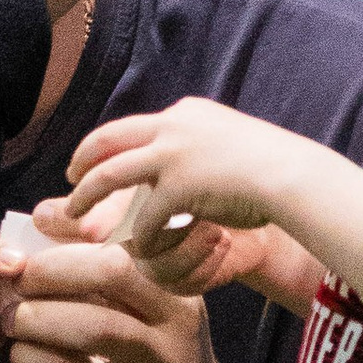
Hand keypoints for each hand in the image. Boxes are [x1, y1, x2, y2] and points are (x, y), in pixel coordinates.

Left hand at [2, 224, 236, 362]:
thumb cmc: (152, 353)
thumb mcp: (144, 306)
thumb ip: (101, 268)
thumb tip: (41, 222)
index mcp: (175, 279)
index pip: (124, 237)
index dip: (71, 231)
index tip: (33, 233)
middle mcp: (175, 315)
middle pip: (114, 272)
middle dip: (53, 270)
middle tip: (18, 282)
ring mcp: (159, 362)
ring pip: (98, 327)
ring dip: (41, 318)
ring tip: (11, 320)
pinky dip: (39, 361)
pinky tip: (22, 356)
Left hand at [61, 99, 314, 257]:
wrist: (293, 176)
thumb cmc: (272, 166)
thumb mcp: (230, 140)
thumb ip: (202, 146)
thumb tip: (186, 160)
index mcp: (184, 114)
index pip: (131, 126)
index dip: (107, 144)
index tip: (93, 158)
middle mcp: (172, 126)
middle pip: (108, 141)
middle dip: (82, 161)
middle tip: (69, 180)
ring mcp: (173, 153)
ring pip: (110, 174)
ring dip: (87, 196)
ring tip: (74, 215)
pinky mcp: (180, 185)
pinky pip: (146, 216)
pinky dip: (141, 235)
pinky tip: (142, 248)